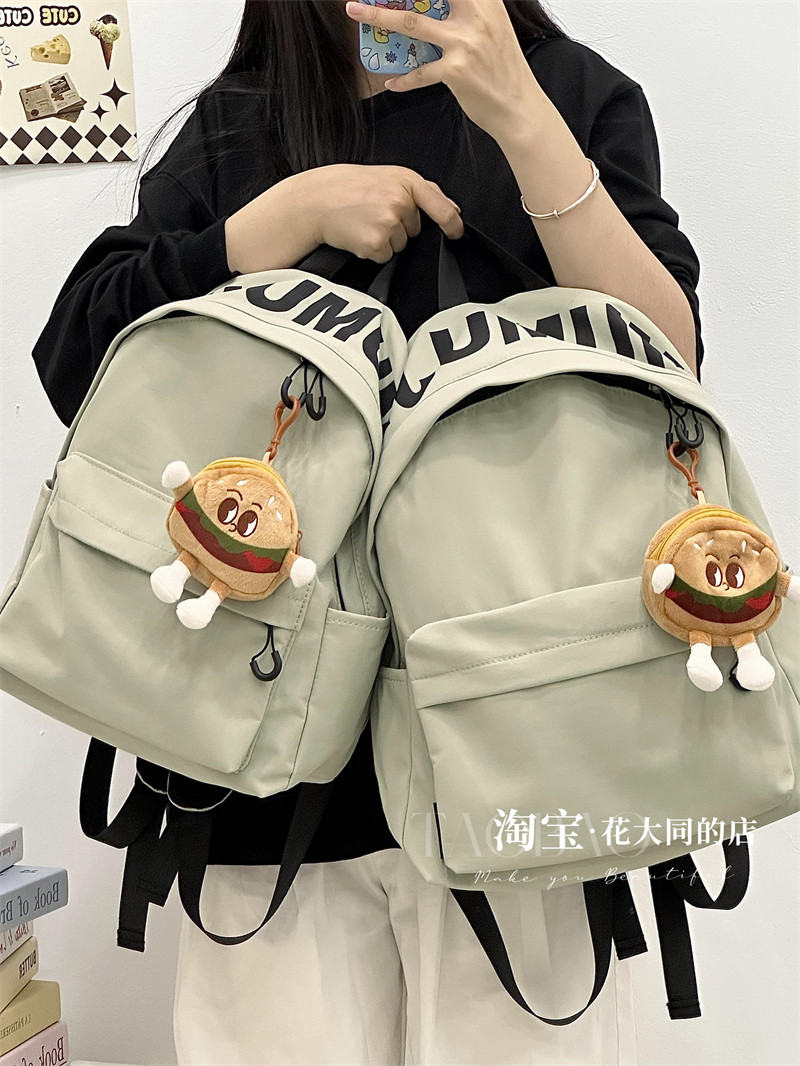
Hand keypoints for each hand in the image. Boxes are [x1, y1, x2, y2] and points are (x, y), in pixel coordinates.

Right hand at [297, 163, 462, 262]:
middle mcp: (400, 200)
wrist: (316, 200)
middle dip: (399, 226)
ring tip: (363, 222)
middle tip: (372, 213)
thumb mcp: (387, 177)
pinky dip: (372, 250)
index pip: (441, 207)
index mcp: (406, 180)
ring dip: (385, 239)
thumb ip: (422, 191)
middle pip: (415, 230)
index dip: (453, 225)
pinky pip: (385, 256)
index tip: (457, 234)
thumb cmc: (349, 188)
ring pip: (401, 245)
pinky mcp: (377, 242)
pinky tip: (358, 234)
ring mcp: (389, 222)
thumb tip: (452, 209)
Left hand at [345, 0, 543, 141]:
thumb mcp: (493, 28)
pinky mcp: (455, 71)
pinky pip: (419, 72)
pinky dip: (403, 78)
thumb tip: (439, 5)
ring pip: (411, 23)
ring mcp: (464, 43)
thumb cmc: (504, 69)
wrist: (519, 108)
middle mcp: (476, 15)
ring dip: (378, 17)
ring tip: (355, 11)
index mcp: (486, 1)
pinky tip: (392, 81)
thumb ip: (470, 11)